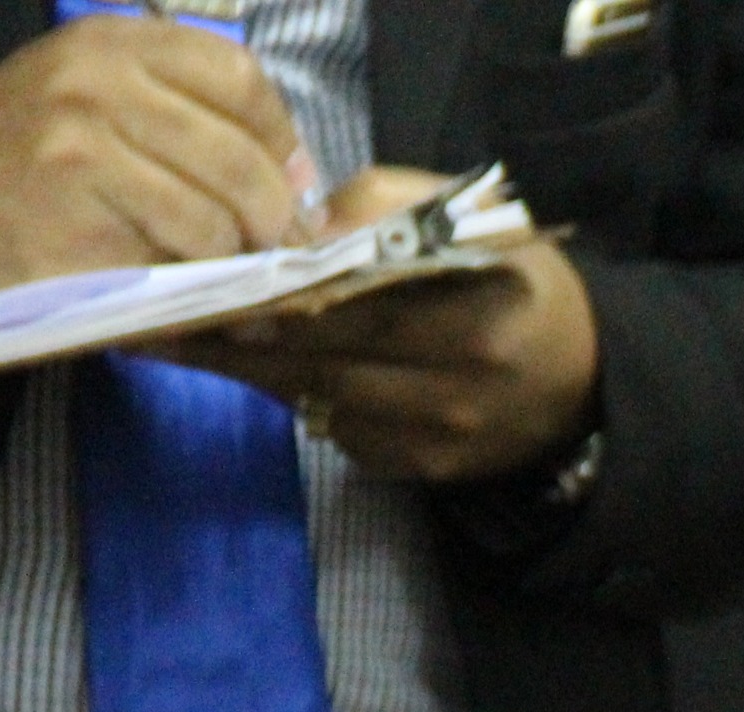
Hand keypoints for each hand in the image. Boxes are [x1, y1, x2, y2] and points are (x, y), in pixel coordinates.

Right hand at [0, 15, 316, 312]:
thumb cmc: (25, 159)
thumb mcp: (94, 100)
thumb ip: (190, 117)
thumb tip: (307, 180)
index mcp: (110, 45)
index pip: (241, 79)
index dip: (282, 141)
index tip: (288, 185)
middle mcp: (94, 86)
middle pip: (241, 159)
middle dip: (274, 219)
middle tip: (270, 248)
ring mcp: (78, 153)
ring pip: (214, 220)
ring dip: (231, 260)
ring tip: (211, 267)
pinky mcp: (70, 225)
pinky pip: (170, 264)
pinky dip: (187, 286)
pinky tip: (166, 283)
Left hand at [174, 167, 601, 482]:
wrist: (586, 379)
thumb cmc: (514, 282)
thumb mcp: (466, 220)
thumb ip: (380, 208)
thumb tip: (294, 231)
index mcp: (471, 302)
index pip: (348, 298)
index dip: (268, 294)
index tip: (199, 285)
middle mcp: (458, 377)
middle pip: (318, 356)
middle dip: (233, 338)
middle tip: (157, 319)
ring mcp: (440, 434)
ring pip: (317, 400)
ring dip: (251, 373)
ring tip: (187, 344)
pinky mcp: (425, 471)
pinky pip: (342, 435)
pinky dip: (304, 402)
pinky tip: (277, 375)